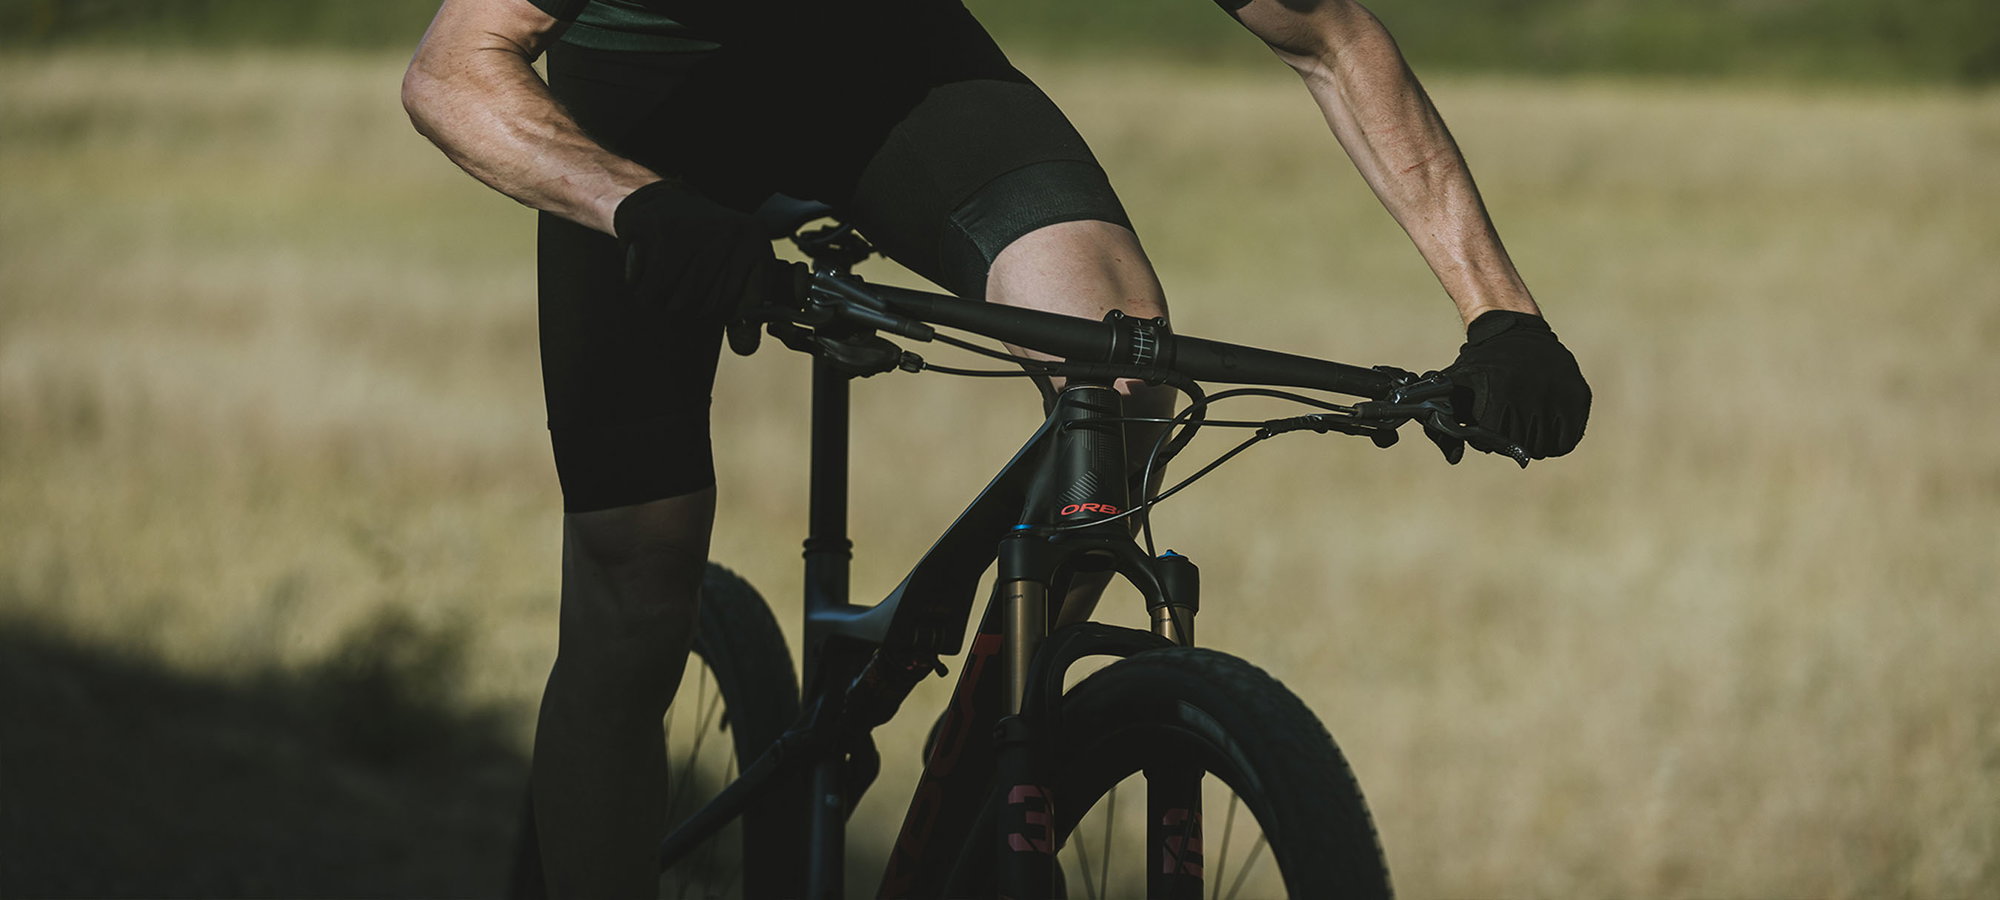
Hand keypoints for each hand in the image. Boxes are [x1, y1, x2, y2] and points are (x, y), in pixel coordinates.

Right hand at [613, 180, 774, 321]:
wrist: (654, 200)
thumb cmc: (695, 246)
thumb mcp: (728, 272)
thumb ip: (741, 311)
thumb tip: (746, 347)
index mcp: (755, 242)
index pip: (748, 307)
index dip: (730, 313)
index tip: (717, 305)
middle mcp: (733, 235)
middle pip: (711, 309)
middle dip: (690, 304)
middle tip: (682, 273)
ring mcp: (700, 233)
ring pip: (680, 305)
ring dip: (664, 298)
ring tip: (665, 267)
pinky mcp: (664, 235)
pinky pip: (652, 294)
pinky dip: (643, 290)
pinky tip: (646, 265)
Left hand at [1441, 310, 1589, 458]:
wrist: (1513, 330)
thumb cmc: (1479, 363)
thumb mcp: (1456, 384)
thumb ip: (1447, 419)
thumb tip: (1452, 456)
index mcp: (1500, 396)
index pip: (1495, 443)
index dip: (1490, 441)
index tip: (1489, 430)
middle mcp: (1531, 396)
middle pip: (1523, 446)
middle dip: (1513, 443)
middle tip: (1510, 429)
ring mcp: (1557, 396)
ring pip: (1546, 446)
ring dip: (1536, 443)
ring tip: (1528, 428)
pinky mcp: (1577, 396)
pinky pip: (1569, 438)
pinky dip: (1558, 441)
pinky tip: (1547, 430)